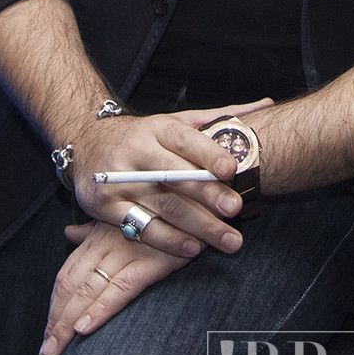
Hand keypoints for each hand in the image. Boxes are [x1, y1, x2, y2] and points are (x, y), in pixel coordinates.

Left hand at [39, 220, 204, 354]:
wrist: (202, 200)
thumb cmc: (166, 211)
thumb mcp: (126, 215)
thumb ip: (94, 230)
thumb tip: (68, 233)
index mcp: (100, 235)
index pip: (68, 274)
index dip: (56, 304)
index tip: (48, 331)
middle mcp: (108, 242)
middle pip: (72, 285)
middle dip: (56, 320)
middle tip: (46, 352)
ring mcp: (129, 250)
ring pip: (89, 289)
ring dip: (68, 323)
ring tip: (54, 351)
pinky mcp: (153, 260)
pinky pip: (121, 288)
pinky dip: (100, 308)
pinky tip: (84, 329)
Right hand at [68, 97, 271, 256]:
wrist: (86, 141)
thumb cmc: (145, 136)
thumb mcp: (176, 121)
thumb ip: (219, 118)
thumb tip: (267, 105)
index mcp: (156, 128)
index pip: (184, 138)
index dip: (207, 153)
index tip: (232, 169)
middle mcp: (135, 152)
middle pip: (174, 176)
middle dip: (207, 195)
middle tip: (236, 209)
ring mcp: (118, 181)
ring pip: (162, 206)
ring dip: (197, 226)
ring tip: (228, 240)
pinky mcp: (105, 207)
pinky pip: (141, 227)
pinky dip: (168, 240)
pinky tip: (193, 248)